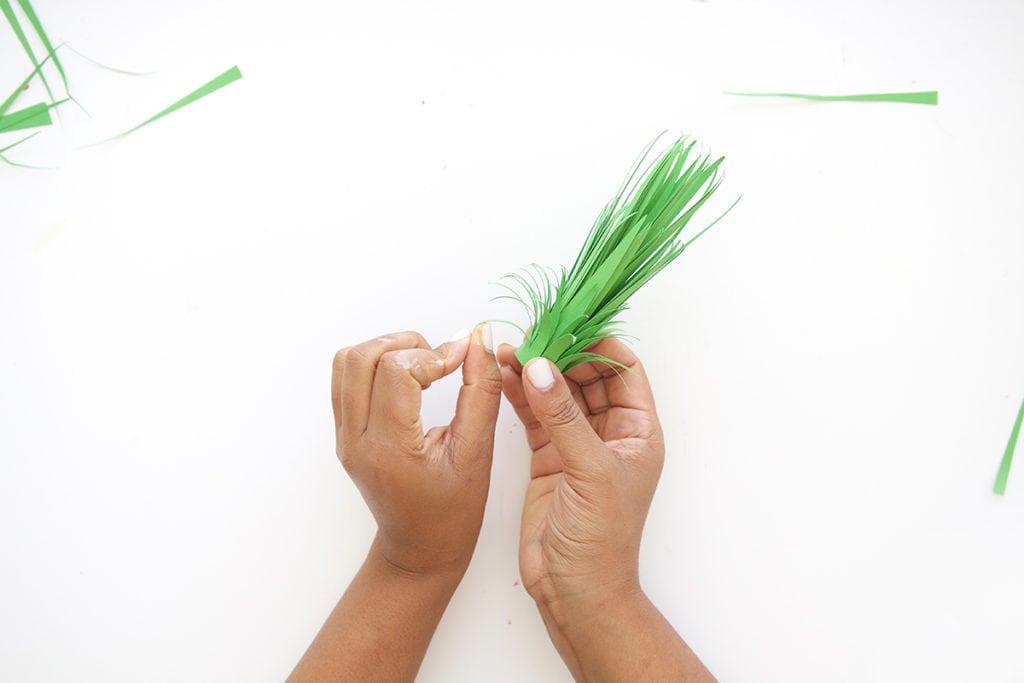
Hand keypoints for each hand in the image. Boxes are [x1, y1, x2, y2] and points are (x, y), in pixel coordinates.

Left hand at [332, 324, 501, 576]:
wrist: (420, 549)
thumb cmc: (453, 512)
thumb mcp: (477, 451)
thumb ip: (482, 392)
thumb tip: (479, 340)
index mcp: (389, 449)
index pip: (396, 371)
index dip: (435, 354)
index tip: (463, 358)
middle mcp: (356, 440)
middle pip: (362, 357)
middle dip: (407, 344)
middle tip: (441, 360)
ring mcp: (344, 436)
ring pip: (347, 361)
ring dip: (387, 349)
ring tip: (423, 366)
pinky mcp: (344, 432)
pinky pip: (346, 378)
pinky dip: (375, 364)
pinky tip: (407, 379)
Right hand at [497, 338, 664, 611]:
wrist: (575, 591)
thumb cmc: (600, 540)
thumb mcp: (588, 471)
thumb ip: (562, 416)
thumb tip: (541, 366)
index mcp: (638, 433)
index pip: (624, 371)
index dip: (598, 345)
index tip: (568, 326)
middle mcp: (610, 434)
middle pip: (587, 376)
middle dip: (561, 353)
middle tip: (531, 336)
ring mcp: (577, 445)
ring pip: (558, 393)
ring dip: (537, 371)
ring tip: (509, 351)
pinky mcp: (548, 458)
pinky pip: (536, 415)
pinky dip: (520, 395)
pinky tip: (504, 376)